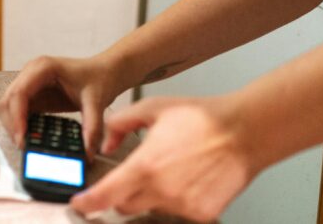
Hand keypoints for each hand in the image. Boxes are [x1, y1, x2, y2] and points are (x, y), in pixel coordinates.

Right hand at [0, 55, 121, 155]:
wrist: (104, 72)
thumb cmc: (99, 79)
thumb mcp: (97, 102)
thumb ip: (92, 127)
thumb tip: (87, 153)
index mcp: (43, 68)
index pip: (19, 92)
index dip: (16, 116)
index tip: (22, 138)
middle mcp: (31, 73)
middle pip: (7, 100)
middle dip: (12, 124)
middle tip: (24, 146)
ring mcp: (29, 83)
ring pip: (7, 106)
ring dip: (13, 125)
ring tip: (27, 143)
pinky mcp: (33, 95)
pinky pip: (17, 111)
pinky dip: (20, 125)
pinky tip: (32, 137)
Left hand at [71, 95, 254, 221]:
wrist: (243, 131)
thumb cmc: (200, 118)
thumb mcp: (152, 108)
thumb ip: (120, 124)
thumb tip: (105, 143)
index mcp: (145, 166)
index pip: (106, 195)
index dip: (88, 203)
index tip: (79, 204)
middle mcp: (162, 190)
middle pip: (125, 206)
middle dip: (121, 194)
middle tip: (134, 175)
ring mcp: (183, 205)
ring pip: (152, 209)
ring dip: (152, 195)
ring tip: (172, 168)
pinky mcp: (202, 213)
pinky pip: (178, 212)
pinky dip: (177, 199)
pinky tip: (189, 178)